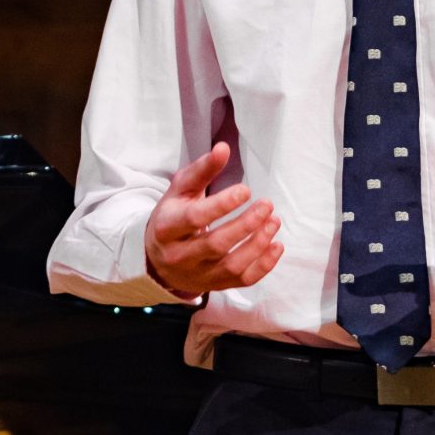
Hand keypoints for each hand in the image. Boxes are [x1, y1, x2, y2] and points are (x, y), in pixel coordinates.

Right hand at [145, 142, 282, 298]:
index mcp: (166, 228)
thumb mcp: (179, 191)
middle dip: (246, 224)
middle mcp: (179, 255)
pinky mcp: (214, 285)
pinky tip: (276, 244)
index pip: (195, 218)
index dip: (222, 204)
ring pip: (232, 265)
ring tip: (274, 221)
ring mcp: (197, 275)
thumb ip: (201, 170)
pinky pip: (243, 281)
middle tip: (267, 204)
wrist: (158, 259)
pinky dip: (264, 265)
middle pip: (216, 244)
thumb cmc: (173, 217)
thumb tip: (223, 149)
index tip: (246, 190)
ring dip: (258, 244)